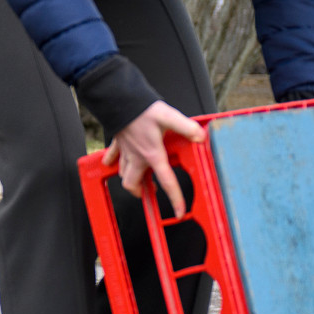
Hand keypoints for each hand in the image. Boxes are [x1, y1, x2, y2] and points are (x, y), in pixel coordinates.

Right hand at [102, 101, 205, 216]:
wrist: (119, 100)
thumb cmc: (142, 110)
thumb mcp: (170, 117)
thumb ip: (187, 128)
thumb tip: (201, 136)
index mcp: (153, 154)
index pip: (166, 182)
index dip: (175, 199)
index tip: (179, 212)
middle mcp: (137, 157)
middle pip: (133, 184)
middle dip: (140, 192)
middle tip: (149, 193)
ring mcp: (125, 151)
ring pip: (122, 174)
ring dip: (129, 181)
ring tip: (137, 181)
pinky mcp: (118, 142)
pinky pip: (112, 157)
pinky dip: (111, 163)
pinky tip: (112, 163)